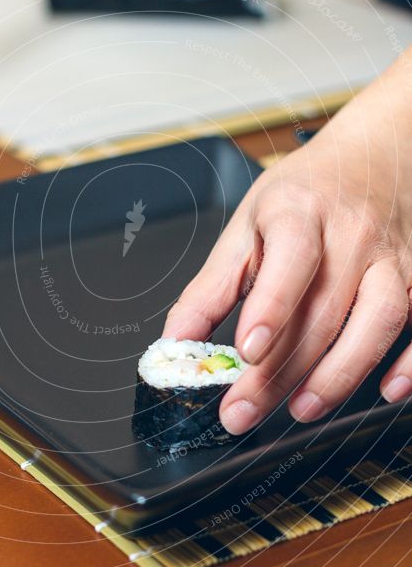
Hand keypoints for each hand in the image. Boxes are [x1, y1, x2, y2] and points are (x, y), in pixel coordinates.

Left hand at [163, 49, 411, 433]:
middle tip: (242, 412)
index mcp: (299, 212)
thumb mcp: (246, 226)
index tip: (246, 351)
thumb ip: (210, 288)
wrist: (377, 153)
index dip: (271, 306)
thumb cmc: (304, 193)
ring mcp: (394, 255)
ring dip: (341, 372)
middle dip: (280, 370)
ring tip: (303, 409)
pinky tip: (387, 391)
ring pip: (379, 318)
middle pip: (322, 309)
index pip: (290, 258)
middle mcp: (352, 233)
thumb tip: (176, 344)